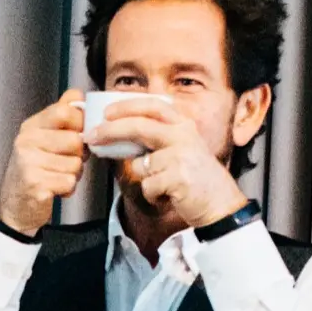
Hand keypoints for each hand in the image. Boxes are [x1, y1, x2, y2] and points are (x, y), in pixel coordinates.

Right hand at [0, 90, 88, 233]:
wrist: (15, 206)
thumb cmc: (35, 170)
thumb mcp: (42, 138)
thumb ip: (60, 116)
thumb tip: (78, 95)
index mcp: (30, 126)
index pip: (65, 111)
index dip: (80, 124)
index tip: (77, 134)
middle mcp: (26, 141)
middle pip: (76, 140)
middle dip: (78, 156)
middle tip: (65, 162)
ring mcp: (28, 162)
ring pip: (75, 164)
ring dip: (73, 175)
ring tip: (57, 176)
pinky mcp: (35, 184)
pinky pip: (69, 182)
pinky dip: (68, 189)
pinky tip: (54, 189)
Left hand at [87, 99, 247, 226]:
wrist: (220, 205)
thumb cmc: (196, 178)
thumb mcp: (183, 148)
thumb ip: (159, 138)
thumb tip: (120, 133)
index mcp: (184, 125)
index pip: (152, 105)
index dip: (126, 106)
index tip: (106, 112)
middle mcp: (184, 136)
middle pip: (139, 126)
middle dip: (110, 130)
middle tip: (91, 136)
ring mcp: (181, 156)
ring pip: (140, 165)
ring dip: (145, 178)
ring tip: (165, 184)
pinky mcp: (177, 178)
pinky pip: (147, 186)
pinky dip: (153, 195)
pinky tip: (169, 195)